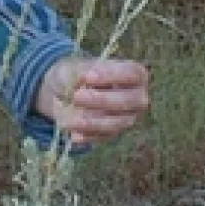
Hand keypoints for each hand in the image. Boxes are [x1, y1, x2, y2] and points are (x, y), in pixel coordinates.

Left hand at [34, 56, 150, 145]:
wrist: (67, 93)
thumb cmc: (77, 75)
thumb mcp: (74, 67)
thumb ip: (78, 72)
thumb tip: (80, 79)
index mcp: (135, 75)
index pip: (131, 73)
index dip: (111, 75)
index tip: (87, 77)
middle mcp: (137, 98)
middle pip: (127, 100)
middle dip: (101, 100)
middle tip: (76, 96)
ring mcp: (127, 118)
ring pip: (116, 123)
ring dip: (91, 122)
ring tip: (69, 120)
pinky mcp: (113, 134)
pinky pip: (103, 137)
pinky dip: (87, 136)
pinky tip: (73, 135)